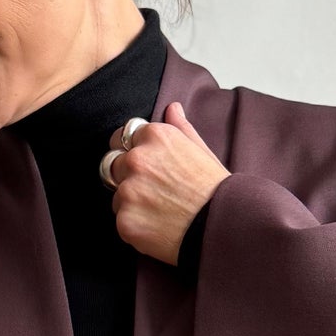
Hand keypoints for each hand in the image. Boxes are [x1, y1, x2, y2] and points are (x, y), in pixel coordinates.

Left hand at [103, 101, 230, 263]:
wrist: (221, 226)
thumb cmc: (216, 189)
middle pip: (113, 164)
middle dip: (127, 176)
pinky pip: (122, 221)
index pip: (122, 137)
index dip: (133, 151)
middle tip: (154, 191)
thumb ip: (180, 128)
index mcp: (154, 136)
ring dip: (131, 202)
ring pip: (117, 195)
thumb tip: (171, 108)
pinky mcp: (125, 220)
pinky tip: (158, 227)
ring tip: (161, 211)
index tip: (146, 166)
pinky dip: (136, 226)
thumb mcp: (202, 150)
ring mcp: (128, 191)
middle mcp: (136, 159)